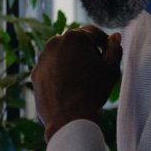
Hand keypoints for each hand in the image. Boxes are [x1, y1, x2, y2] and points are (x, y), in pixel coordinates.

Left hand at [32, 25, 121, 140]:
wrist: (68, 117)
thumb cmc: (92, 91)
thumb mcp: (110, 69)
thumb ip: (115, 48)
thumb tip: (115, 37)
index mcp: (74, 37)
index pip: (93, 33)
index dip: (104, 43)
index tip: (108, 55)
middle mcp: (54, 42)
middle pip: (76, 43)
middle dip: (86, 52)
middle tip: (96, 70)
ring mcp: (42, 58)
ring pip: (62, 55)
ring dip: (71, 62)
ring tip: (81, 81)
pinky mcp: (36, 73)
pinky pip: (51, 69)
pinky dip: (59, 74)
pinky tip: (69, 88)